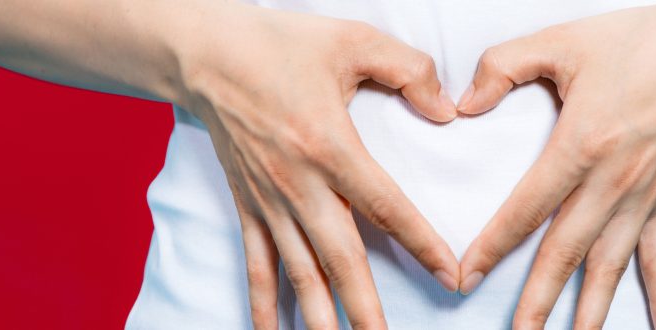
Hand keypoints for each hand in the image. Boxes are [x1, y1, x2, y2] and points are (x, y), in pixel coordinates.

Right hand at [177, 5, 459, 328]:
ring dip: (320, 316)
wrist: (206, 53)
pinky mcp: (248, 206)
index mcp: (330, 146)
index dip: (421, 244)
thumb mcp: (354, 41)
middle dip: (366, 307)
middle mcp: (298, 184)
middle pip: (340, 257)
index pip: (386, 206)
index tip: (449, 276)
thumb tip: (447, 111)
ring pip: (300, 271)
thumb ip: (409, 71)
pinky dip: (263, 302)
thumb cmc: (281, 45)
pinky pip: (256, 263)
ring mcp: (269, 201)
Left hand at [456, 1, 655, 328]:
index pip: (526, 209)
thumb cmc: (633, 43)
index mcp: (581, 145)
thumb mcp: (560, 41)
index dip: (493, 246)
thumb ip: (503, 67)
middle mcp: (613, 182)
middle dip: (536, 302)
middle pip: (565, 254)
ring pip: (609, 267)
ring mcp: (643, 198)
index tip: (465, 277)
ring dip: (589, 313)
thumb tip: (463, 105)